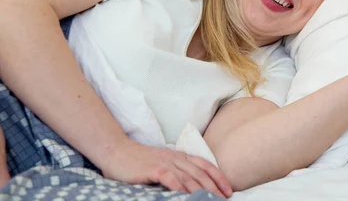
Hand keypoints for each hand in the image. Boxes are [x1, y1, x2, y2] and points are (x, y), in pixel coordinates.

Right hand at [99, 138, 232, 197]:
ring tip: (212, 200)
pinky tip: (186, 196)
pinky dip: (180, 187)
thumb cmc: (139, 161)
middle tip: (224, 199)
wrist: (116, 151)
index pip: (205, 166)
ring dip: (202, 190)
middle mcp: (176, 158)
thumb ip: (177, 172)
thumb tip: (192, 186)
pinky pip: (170, 178)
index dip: (219, 177)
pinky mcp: (153, 169)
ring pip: (189, 177)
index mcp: (180, 156)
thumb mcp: (163, 164)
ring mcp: (165, 163)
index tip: (229, 190)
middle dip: (215, 187)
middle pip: (200, 173)